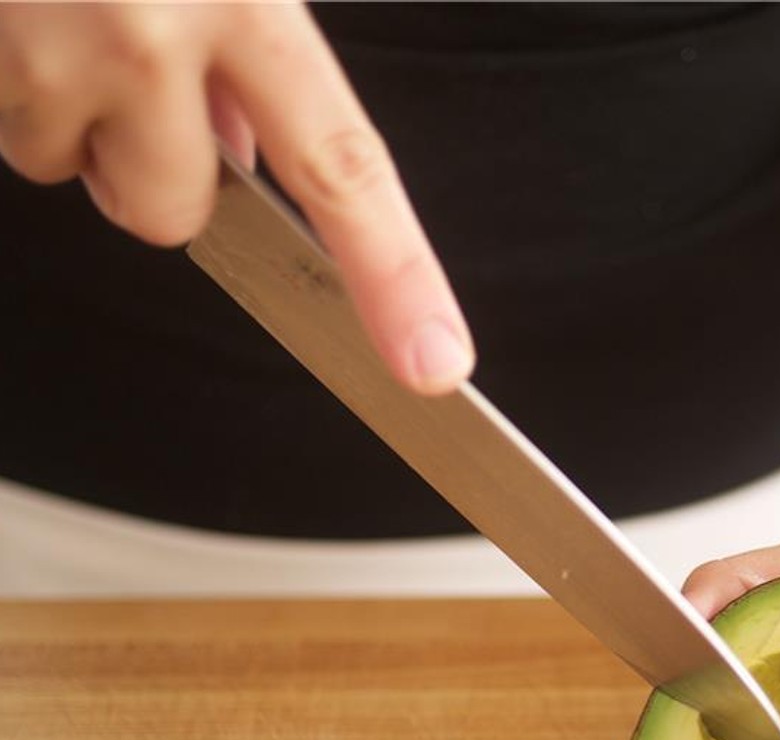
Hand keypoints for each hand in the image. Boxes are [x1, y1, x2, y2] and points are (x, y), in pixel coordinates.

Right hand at [0, 2, 471, 392]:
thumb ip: (253, 47)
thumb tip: (244, 158)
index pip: (344, 167)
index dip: (395, 276)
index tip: (435, 362)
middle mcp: (142, 32)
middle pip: (167, 213)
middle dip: (148, 169)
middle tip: (124, 65)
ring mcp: (35, 49)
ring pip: (59, 164)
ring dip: (59, 108)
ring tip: (44, 0)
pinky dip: (1, 77)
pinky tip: (11, 6)